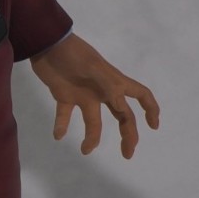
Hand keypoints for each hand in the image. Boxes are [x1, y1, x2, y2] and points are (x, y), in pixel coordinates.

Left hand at [31, 33, 160, 158]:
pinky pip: (64, 115)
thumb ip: (108, 85)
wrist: (44, 43)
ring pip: (93, 121)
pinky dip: (61, 126)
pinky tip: (58, 135)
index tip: (153, 127)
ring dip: (92, 137)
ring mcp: (83, 95)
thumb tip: (122, 108)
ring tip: (85, 150)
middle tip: (127, 154)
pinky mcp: (64, 95)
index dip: (151, 109)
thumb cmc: (73, 53)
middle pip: (122, 116)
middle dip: (128, 134)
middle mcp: (102, 91)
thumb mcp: (92, 67)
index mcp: (113, 82)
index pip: (140, 95)